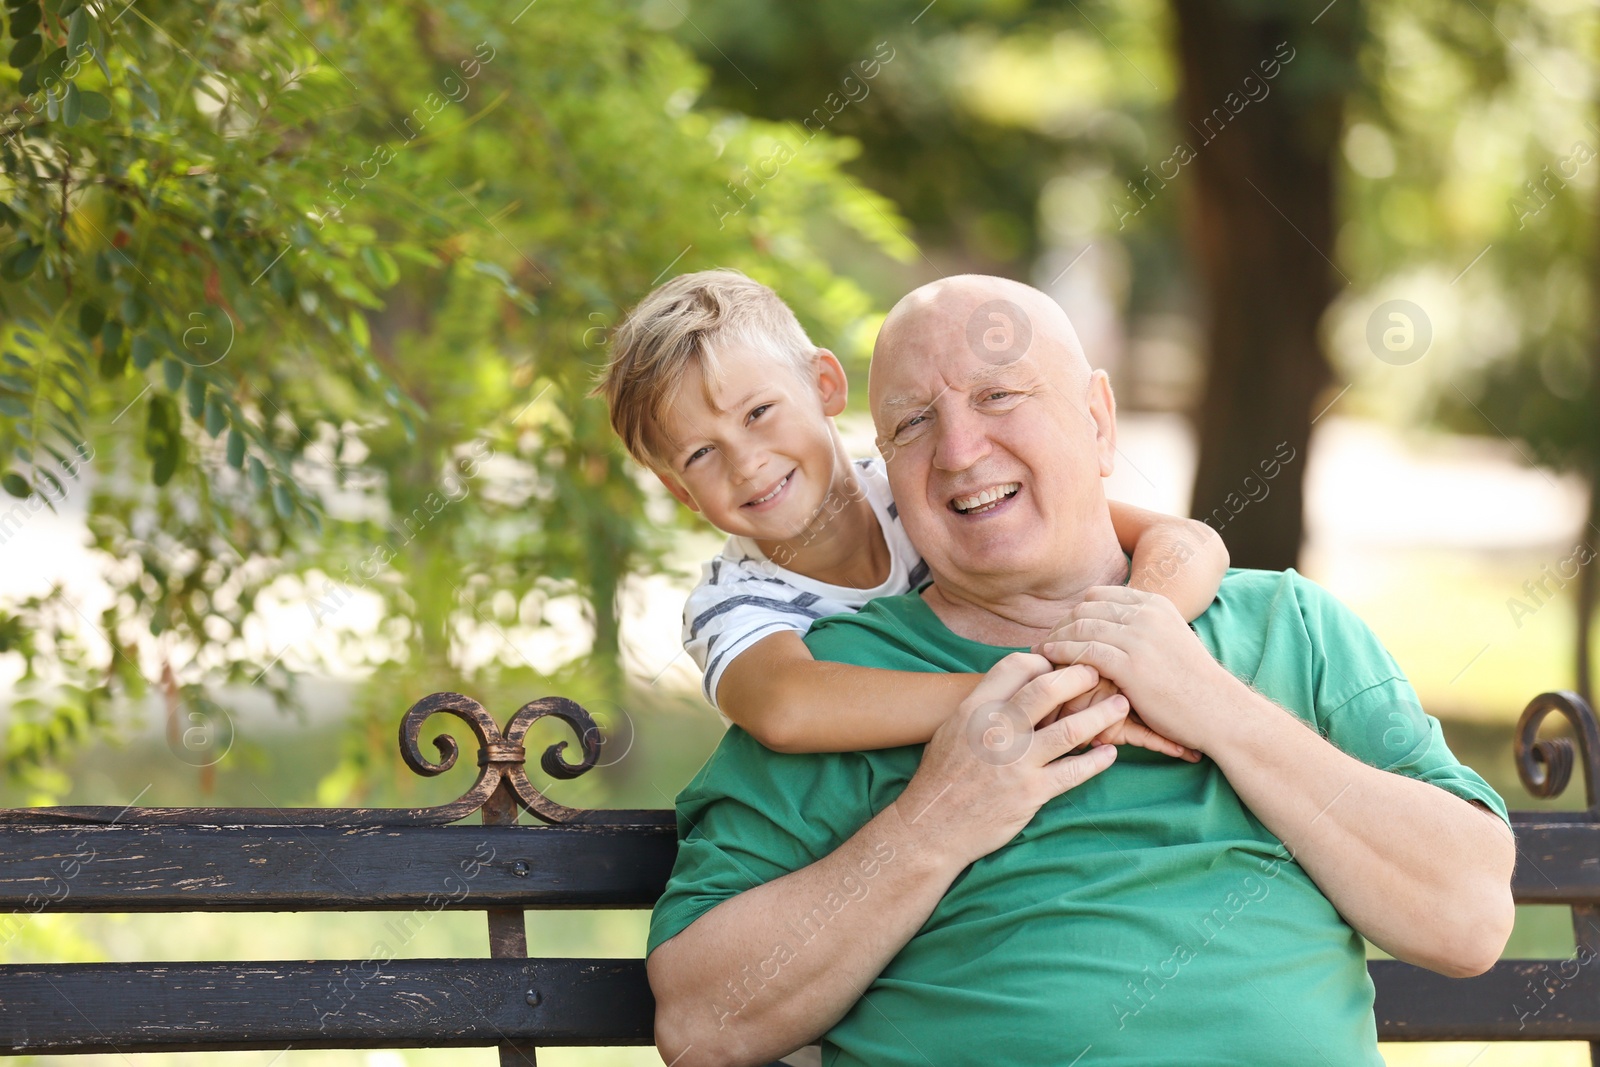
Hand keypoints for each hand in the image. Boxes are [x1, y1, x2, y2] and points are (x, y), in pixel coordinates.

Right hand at [894, 653, 1129, 871]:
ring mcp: (1016, 762)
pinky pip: (1074, 772)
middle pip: (1048, 689)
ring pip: (1070, 729)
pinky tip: (1109, 753)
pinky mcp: (1031, 792)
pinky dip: (1097, 761)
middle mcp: (996, 730)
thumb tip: (1015, 685)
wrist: (932, 825)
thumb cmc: (942, 775)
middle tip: (1099, 674)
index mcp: (975, 708)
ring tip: (1120, 705)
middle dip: (1080, 676)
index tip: (1058, 669)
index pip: (1016, 666)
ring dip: (1101, 715)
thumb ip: (983, 705)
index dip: (1043, 663)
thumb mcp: (952, 728)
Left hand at [1034, 586, 1239, 753]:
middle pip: (1086, 608)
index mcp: (1156, 604)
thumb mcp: (1171, 640)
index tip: (1061, 628)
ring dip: (1056, 639)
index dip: (1075, 611)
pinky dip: (1062, 654)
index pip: (1099, 596)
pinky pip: (1084, 651)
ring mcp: (1139, 637)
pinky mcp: (1131, 664)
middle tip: (1044, 641)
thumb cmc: (1192, 683)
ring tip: (1041, 652)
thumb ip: (1143, 627)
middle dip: (1061, 624)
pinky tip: (1050, 661)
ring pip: (1081, 627)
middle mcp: (1147, 614)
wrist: (1218, 710)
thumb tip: (1111, 627)